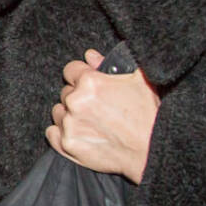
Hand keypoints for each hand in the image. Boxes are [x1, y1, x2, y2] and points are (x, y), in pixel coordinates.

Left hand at [46, 49, 159, 183]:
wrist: (154, 150)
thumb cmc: (150, 115)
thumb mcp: (140, 80)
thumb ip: (112, 63)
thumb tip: (90, 56)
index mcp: (89, 82)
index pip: (70, 70)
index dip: (81, 76)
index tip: (89, 85)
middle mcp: (75, 102)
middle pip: (65, 92)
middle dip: (78, 97)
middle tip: (98, 107)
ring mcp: (70, 124)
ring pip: (59, 112)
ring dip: (70, 115)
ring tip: (92, 121)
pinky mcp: (67, 145)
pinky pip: (51, 133)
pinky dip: (62, 133)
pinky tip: (81, 133)